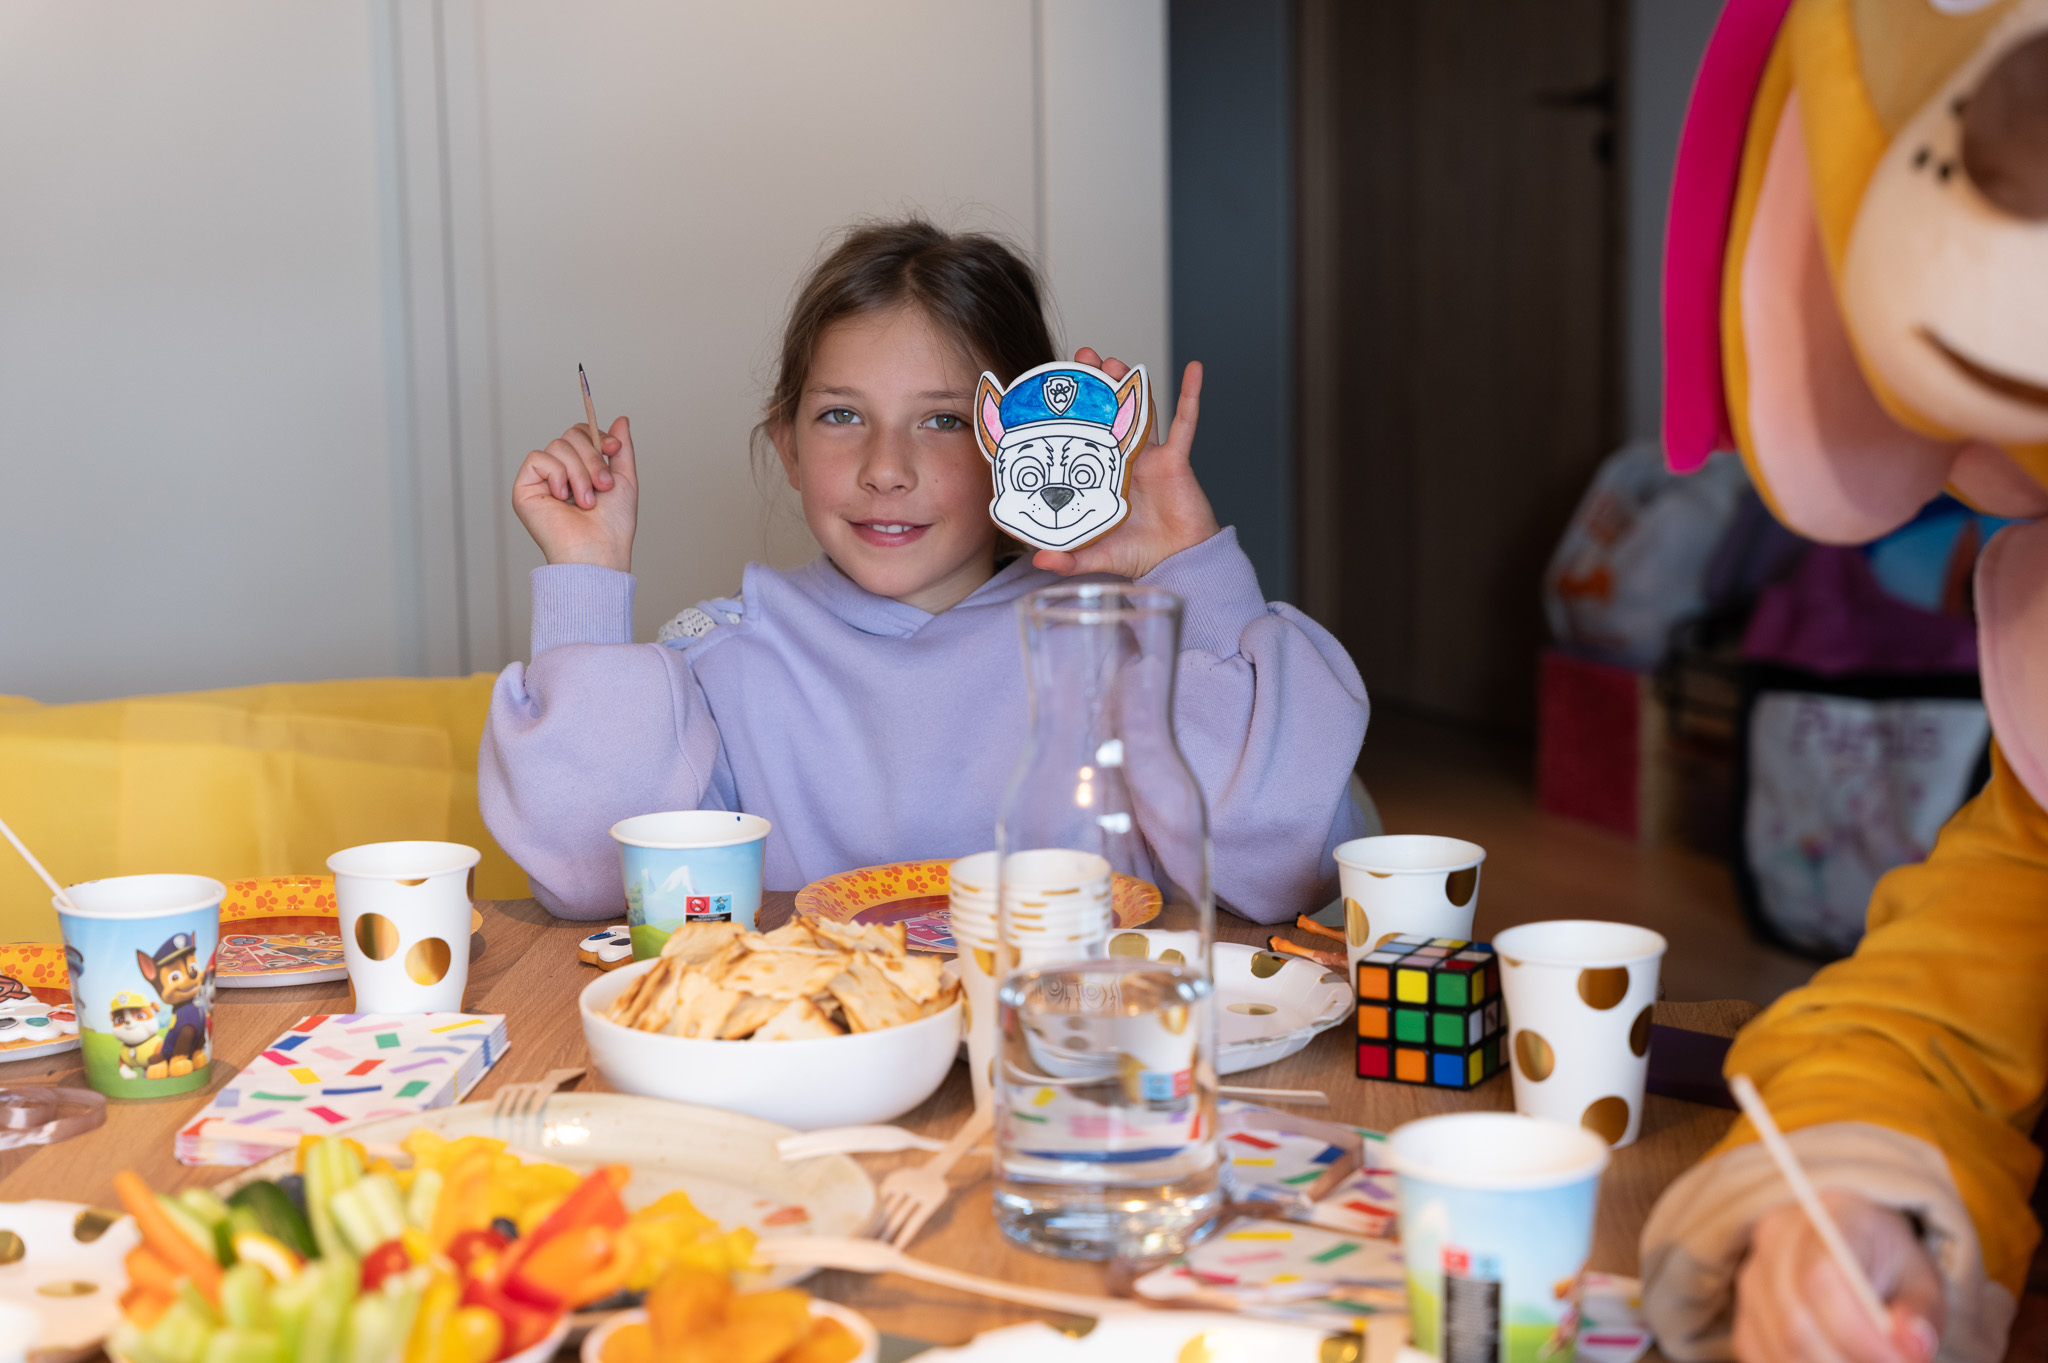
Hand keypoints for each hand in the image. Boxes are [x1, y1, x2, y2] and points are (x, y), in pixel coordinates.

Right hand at [512, 416, 637, 571]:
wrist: (599, 551)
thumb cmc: (613, 526)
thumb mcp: (624, 480)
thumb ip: (621, 449)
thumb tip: (621, 419)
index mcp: (580, 470)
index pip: (580, 434)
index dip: (597, 436)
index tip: (614, 449)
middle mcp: (559, 473)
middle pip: (569, 436)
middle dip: (592, 458)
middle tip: (603, 486)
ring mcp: (541, 481)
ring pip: (557, 445)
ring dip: (580, 473)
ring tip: (587, 501)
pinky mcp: (524, 489)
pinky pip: (538, 458)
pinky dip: (557, 474)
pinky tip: (563, 497)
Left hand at [1032, 351, 1218, 580]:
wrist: (1180, 564)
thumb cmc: (1140, 556)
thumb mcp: (1096, 556)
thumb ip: (1069, 557)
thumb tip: (1039, 560)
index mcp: (1099, 475)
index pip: (1080, 436)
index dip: (1069, 412)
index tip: (1051, 389)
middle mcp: (1122, 459)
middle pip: (1108, 412)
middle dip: (1095, 383)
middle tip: (1081, 358)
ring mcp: (1150, 456)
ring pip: (1139, 408)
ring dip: (1128, 382)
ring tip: (1110, 361)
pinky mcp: (1176, 460)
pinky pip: (1186, 422)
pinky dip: (1191, 394)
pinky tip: (1194, 368)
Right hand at [1734, 1191, 1943, 1362]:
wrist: (1853, 1249)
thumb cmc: (1890, 1266)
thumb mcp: (1923, 1280)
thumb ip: (1921, 1313)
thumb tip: (1913, 1348)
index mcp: (1829, 1217)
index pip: (1821, 1276)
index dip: (1857, 1332)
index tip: (1897, 1361)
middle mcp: (1776, 1241)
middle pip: (1795, 1322)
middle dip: (1847, 1362)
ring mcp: (1753, 1279)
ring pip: (1780, 1348)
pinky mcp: (1744, 1318)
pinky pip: (1764, 1360)